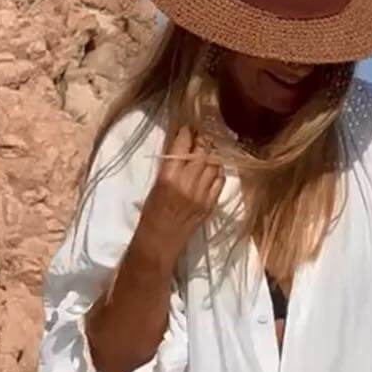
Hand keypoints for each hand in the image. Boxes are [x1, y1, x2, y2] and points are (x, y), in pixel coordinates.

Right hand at [138, 127, 224, 265]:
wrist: (160, 242)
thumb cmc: (151, 213)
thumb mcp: (156, 184)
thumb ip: (170, 165)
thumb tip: (182, 145)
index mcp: (169, 176)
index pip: (183, 144)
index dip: (187, 133)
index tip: (187, 128)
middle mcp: (187, 183)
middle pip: (203, 151)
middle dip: (202, 140)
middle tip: (199, 137)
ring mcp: (201, 194)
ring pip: (215, 164)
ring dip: (212, 154)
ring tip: (207, 151)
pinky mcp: (210, 204)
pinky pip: (220, 181)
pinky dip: (218, 171)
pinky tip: (213, 169)